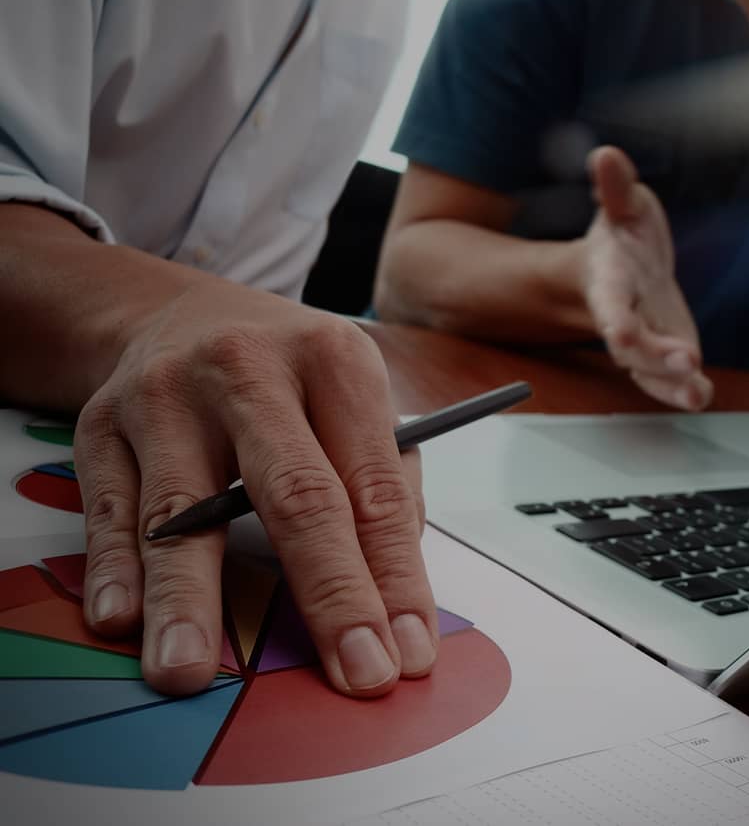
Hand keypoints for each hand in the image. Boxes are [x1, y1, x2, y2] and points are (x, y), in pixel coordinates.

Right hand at [76, 283, 435, 696]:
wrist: (180, 312)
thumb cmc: (290, 378)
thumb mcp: (353, 398)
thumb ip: (384, 485)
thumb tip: (394, 593)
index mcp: (335, 360)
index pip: (374, 488)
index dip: (394, 578)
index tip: (408, 653)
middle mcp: (250, 371)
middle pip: (296, 495)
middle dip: (330, 594)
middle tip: (355, 675)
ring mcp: (168, 396)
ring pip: (182, 512)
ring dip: (188, 600)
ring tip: (190, 671)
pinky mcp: (101, 424)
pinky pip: (110, 508)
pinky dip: (114, 569)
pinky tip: (122, 620)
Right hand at [581, 146, 713, 410]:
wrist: (622, 271)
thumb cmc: (622, 239)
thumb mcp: (623, 207)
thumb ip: (615, 188)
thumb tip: (605, 154)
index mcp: (609, 283)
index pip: (609, 303)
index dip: (614, 317)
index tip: (618, 331)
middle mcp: (622, 318)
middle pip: (630, 346)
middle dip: (653, 356)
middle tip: (684, 362)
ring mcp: (644, 341)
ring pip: (649, 371)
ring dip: (670, 383)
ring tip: (696, 392)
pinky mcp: (664, 354)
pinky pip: (669, 380)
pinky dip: (684, 391)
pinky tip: (701, 396)